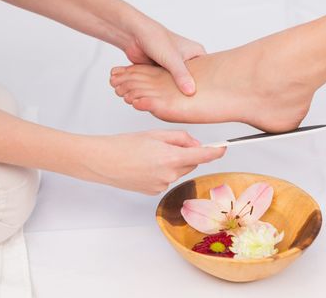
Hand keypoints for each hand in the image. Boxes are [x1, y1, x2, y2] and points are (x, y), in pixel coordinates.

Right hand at [70, 130, 225, 194]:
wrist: (102, 161)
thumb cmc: (124, 145)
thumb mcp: (155, 134)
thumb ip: (180, 138)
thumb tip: (194, 145)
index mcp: (171, 158)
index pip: (202, 156)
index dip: (215, 152)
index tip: (223, 148)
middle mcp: (169, 175)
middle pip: (190, 163)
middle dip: (186, 154)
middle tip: (169, 144)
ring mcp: (161, 185)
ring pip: (177, 171)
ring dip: (172, 162)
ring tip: (150, 154)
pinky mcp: (153, 191)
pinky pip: (166, 178)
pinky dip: (162, 171)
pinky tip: (145, 165)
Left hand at [115, 14, 205, 95]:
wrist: (133, 34)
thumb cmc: (155, 38)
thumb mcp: (172, 58)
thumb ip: (181, 75)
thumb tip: (191, 92)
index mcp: (196, 52)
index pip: (206, 72)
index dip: (205, 85)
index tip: (204, 98)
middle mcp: (187, 59)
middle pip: (192, 80)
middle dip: (188, 90)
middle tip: (189, 104)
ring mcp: (174, 66)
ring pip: (178, 83)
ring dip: (174, 91)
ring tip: (177, 104)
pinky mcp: (162, 71)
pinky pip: (166, 84)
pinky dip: (164, 90)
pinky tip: (165, 100)